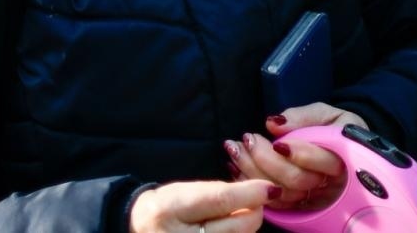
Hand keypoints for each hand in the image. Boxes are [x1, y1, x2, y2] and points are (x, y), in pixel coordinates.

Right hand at [129, 178, 279, 231]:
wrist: (144, 230)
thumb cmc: (169, 207)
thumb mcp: (188, 192)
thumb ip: (223, 193)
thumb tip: (263, 193)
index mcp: (173, 208)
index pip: (221, 200)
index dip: (251, 194)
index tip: (272, 188)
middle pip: (238, 226)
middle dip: (254, 212)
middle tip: (251, 203)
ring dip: (247, 227)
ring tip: (234, 218)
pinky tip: (229, 230)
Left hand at [223, 105, 370, 210]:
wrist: (343, 149)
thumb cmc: (336, 128)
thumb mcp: (328, 114)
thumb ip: (303, 116)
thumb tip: (273, 124)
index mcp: (343, 159)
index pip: (323, 161)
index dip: (299, 153)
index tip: (276, 142)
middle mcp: (328, 184)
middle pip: (296, 180)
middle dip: (267, 160)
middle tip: (247, 139)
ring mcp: (311, 199)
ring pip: (280, 193)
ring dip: (252, 172)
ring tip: (235, 150)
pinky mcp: (296, 207)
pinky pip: (271, 203)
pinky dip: (252, 187)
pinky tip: (237, 169)